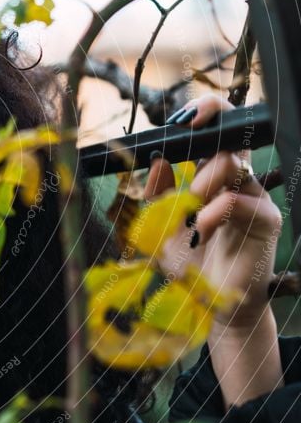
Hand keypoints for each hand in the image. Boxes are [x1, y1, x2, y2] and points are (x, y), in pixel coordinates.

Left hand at [145, 93, 282, 327]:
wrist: (210, 306)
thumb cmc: (188, 264)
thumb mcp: (160, 228)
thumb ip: (157, 195)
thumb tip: (157, 160)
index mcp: (211, 177)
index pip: (216, 132)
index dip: (205, 115)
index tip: (180, 119)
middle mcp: (237, 182)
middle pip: (233, 136)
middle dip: (206, 135)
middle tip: (181, 145)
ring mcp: (255, 199)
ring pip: (234, 165)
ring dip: (203, 179)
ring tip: (187, 206)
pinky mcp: (266, 222)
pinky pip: (240, 202)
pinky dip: (213, 212)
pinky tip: (200, 229)